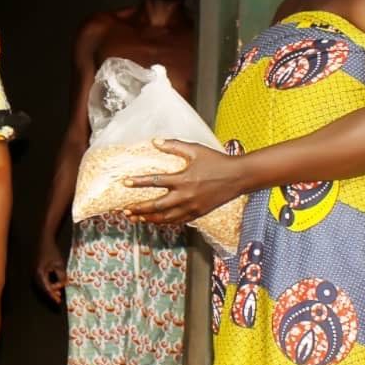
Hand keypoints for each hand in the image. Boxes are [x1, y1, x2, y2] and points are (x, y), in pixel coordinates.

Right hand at [34, 236, 67, 304]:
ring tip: (58, 293)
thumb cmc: (52, 252)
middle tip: (59, 299)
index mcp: (40, 273)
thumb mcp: (60, 264)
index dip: (53, 295)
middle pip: (43, 288)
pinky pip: (41, 281)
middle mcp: (35, 274)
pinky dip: (47, 285)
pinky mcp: (36, 271)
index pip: (46, 288)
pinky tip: (54, 285)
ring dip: (49, 290)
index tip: (58, 301)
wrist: (45, 241)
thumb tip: (63, 285)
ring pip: (41, 285)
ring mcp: (34, 272)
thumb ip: (61, 276)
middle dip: (51, 294)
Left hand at [123, 140, 242, 224]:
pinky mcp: (198, 214)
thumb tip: (155, 141)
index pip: (155, 182)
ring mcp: (192, 207)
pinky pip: (177, 221)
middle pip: (156, 206)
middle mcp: (186, 196)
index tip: (125, 182)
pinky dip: (165, 222)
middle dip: (139, 209)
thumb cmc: (217, 161)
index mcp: (183, 180)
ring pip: (166, 218)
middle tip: (125, 210)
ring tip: (135, 218)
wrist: (239, 177)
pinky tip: (156, 221)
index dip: (138, 182)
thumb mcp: (195, 150)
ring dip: (149, 218)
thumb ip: (174, 146)